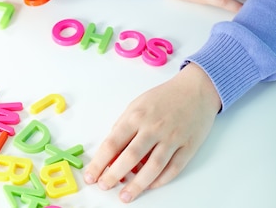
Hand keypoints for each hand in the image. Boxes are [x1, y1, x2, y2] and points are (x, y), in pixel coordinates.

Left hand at [84, 63, 220, 202]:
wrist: (195, 89)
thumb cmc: (164, 97)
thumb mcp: (138, 105)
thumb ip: (124, 126)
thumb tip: (112, 152)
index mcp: (137, 116)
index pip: (113, 143)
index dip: (99, 162)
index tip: (91, 175)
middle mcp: (153, 127)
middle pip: (130, 157)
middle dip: (113, 176)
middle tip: (104, 186)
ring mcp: (171, 138)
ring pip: (152, 168)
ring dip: (136, 185)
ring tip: (124, 196)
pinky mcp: (187, 147)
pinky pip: (172, 169)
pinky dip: (160, 181)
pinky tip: (149, 186)